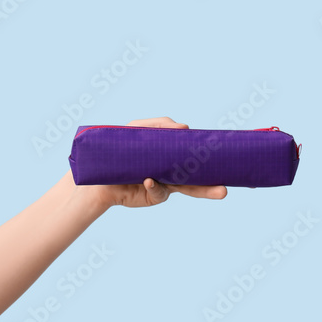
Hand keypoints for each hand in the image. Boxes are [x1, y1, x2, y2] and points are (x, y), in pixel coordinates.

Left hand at [83, 116, 227, 209]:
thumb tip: (185, 128)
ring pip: (188, 189)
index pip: (194, 157)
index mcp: (171, 156)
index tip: (225, 158)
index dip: (209, 159)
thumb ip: (159, 125)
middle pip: (197, 179)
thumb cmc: (116, 149)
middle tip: (226, 189)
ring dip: (204, 192)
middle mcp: (171, 172)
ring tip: (219, 193)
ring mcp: (164, 185)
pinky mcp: (152, 195)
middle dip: (213, 185)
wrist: (94, 171)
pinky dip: (155, 186)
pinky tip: (148, 180)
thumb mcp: (136, 130)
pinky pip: (159, 191)